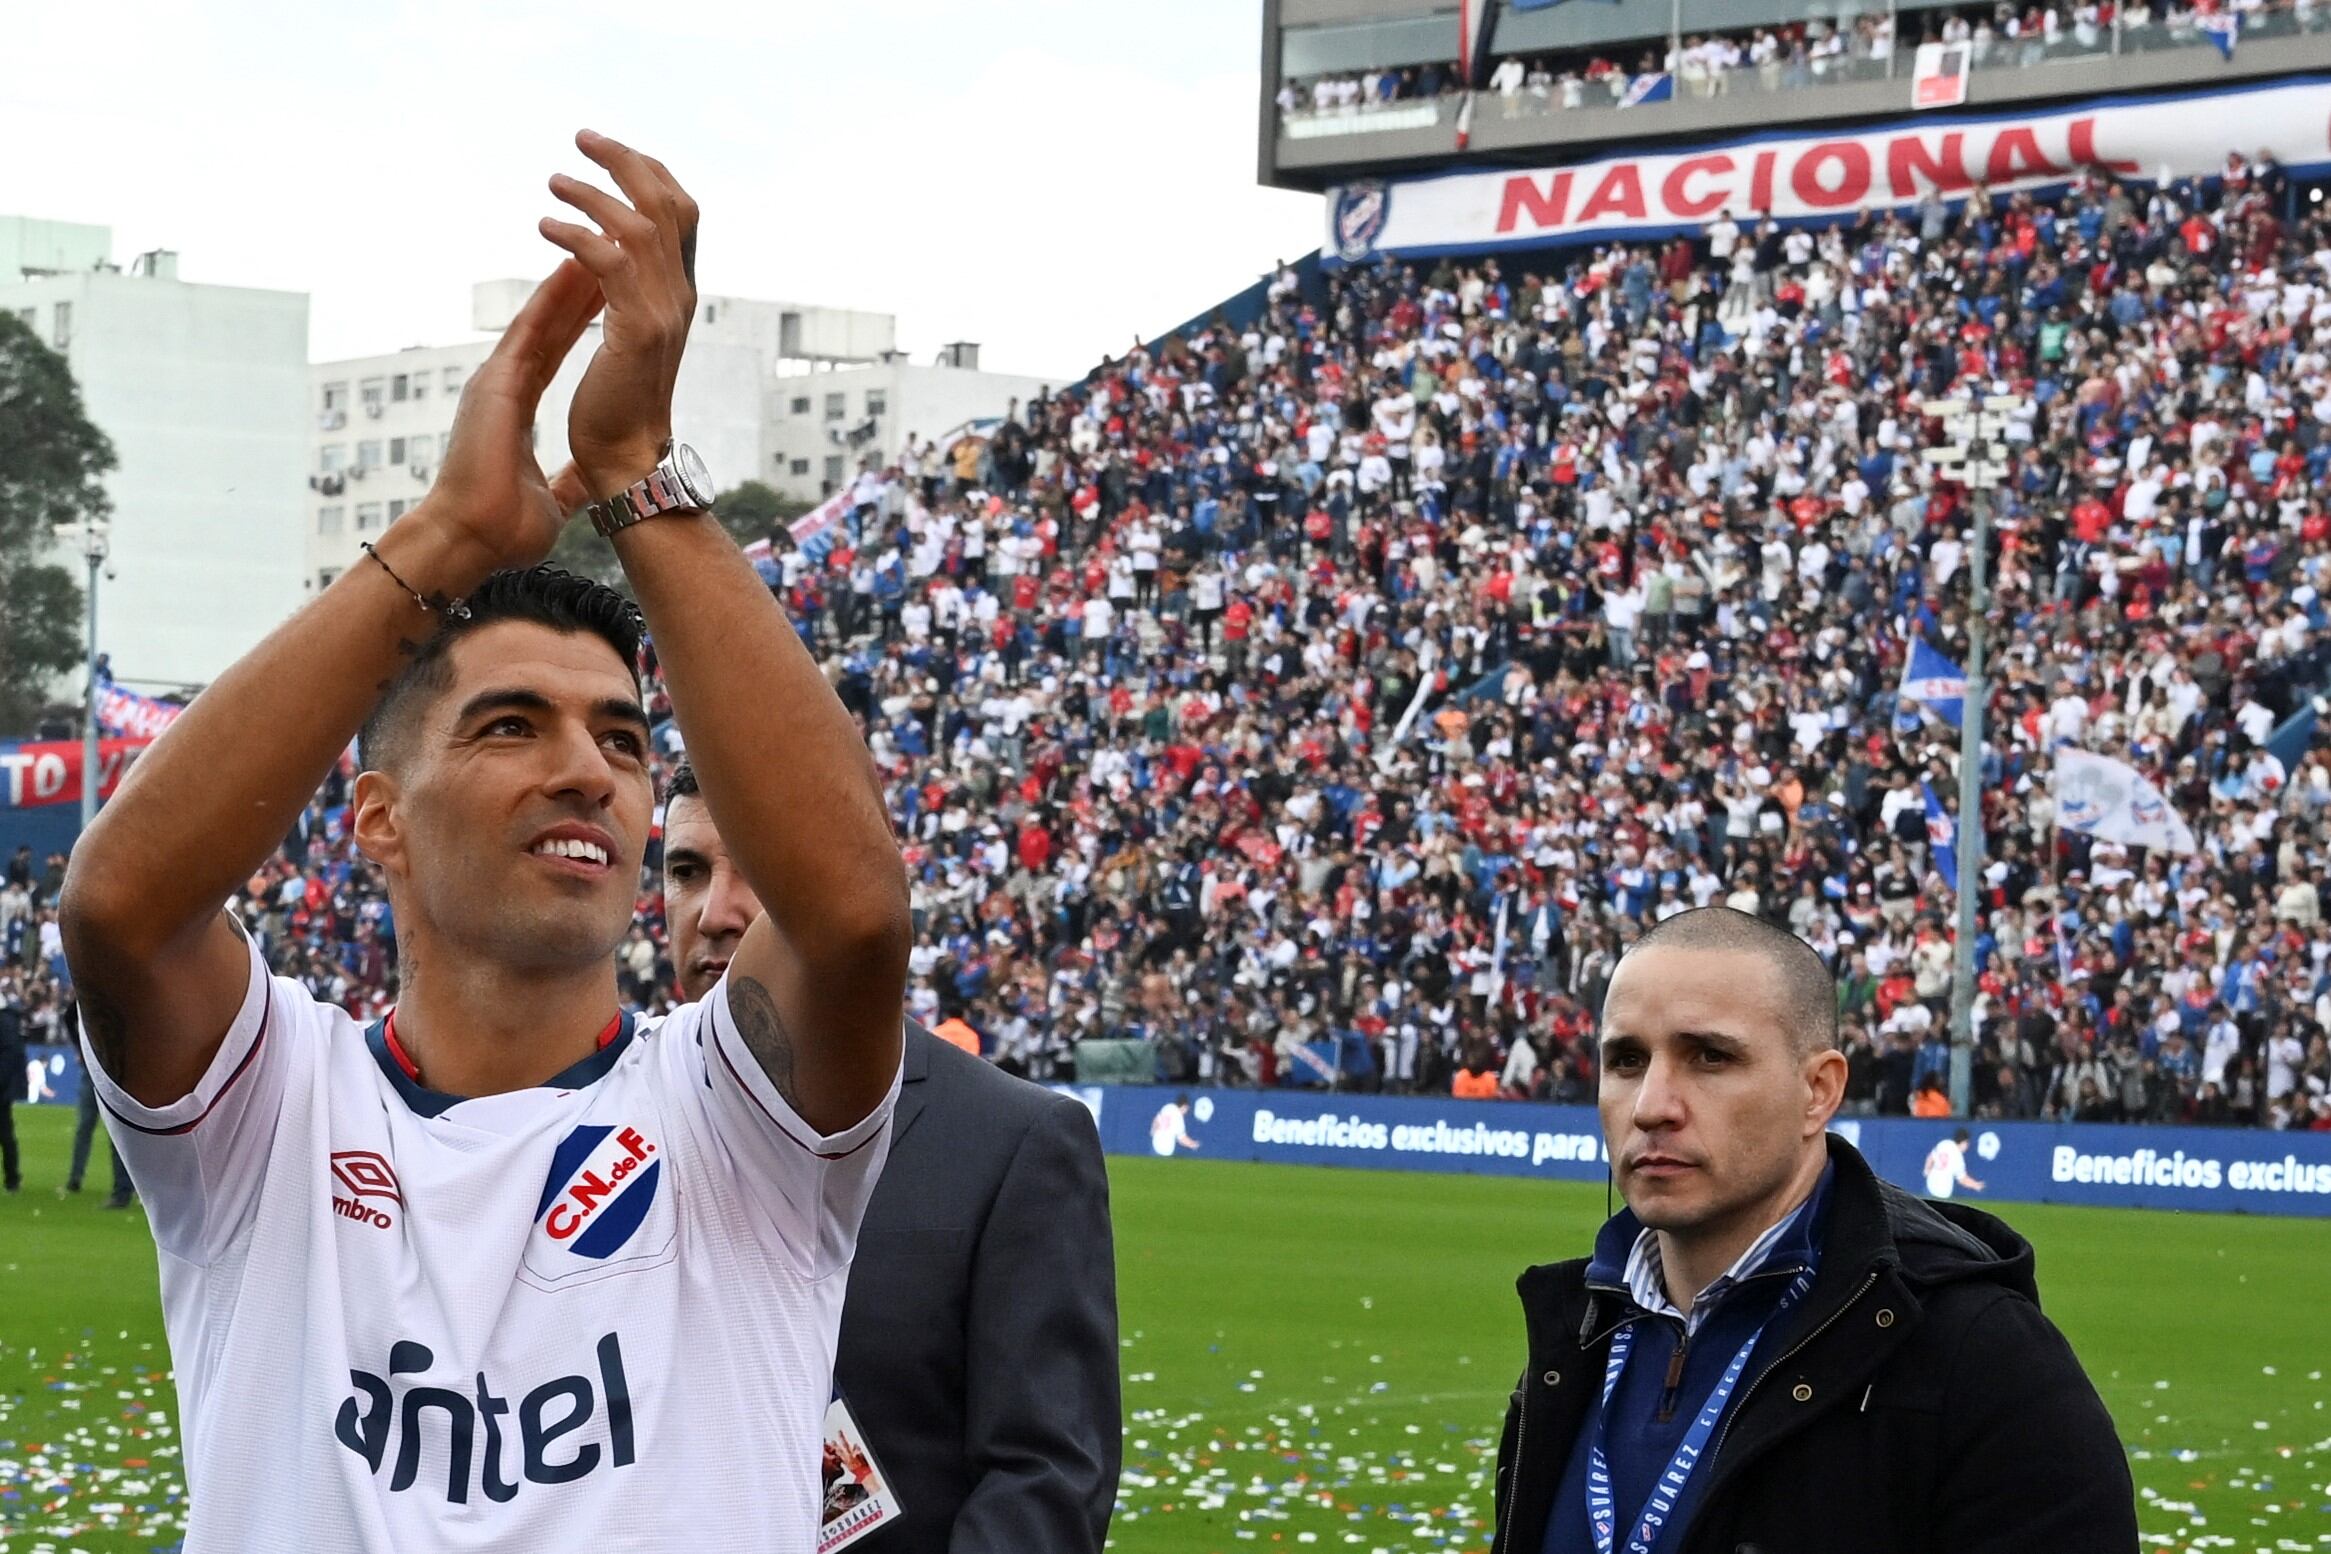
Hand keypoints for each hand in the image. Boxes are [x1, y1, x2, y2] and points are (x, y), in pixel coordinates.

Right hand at [415, 259, 602, 577]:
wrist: (469, 540)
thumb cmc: (500, 529)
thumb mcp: (551, 500)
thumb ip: (568, 482)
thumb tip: (591, 481)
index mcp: (513, 410)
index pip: (551, 355)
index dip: (575, 324)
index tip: (601, 297)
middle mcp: (503, 388)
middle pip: (546, 328)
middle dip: (575, 292)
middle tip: (603, 254)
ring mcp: (496, 383)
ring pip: (538, 320)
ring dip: (568, 284)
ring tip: (595, 247)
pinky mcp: (496, 385)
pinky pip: (529, 332)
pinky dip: (551, 300)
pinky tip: (572, 270)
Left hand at [539, 129, 699, 500]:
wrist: (627, 461)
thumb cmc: (617, 412)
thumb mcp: (630, 343)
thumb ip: (626, 300)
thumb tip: (604, 265)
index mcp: (677, 295)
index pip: (679, 213)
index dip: (649, 174)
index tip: (608, 153)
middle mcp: (678, 296)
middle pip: (667, 203)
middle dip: (625, 161)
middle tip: (583, 138)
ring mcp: (663, 312)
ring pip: (637, 224)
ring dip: (592, 194)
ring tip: (553, 183)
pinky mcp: (637, 329)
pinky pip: (607, 260)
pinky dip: (575, 235)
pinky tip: (547, 227)